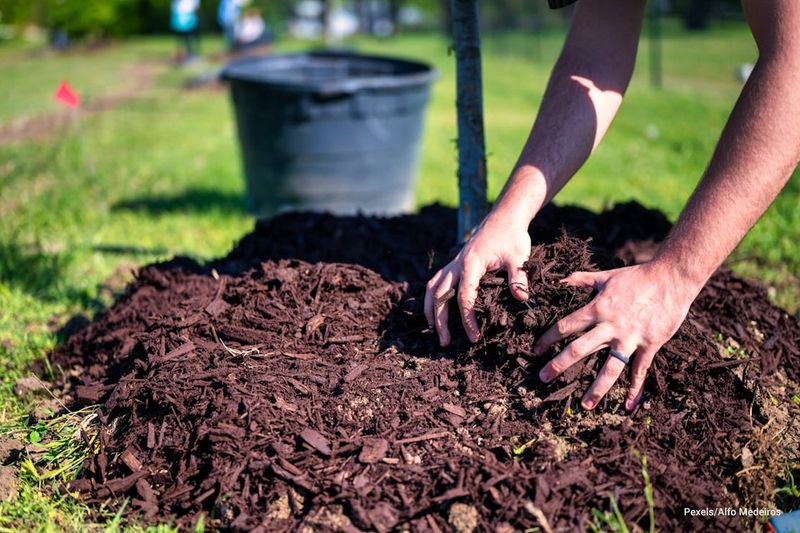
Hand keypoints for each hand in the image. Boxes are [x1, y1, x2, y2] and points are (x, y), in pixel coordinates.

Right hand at [424, 211, 531, 345]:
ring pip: (432, 288)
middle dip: (439, 320)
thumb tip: (521, 298)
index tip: (474, 336)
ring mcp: (453, 263)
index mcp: (471, 264)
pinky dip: (432, 298)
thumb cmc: (512, 237)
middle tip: (445, 342)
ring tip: (433, 331)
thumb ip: (519, 277)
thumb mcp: (519, 257)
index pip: (464, 297)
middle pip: (440, 295)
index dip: (467, 319)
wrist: (504, 217)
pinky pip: (436, 282)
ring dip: (430, 310)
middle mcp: (456, 264)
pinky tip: (435, 311)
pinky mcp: (454, 264)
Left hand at [534, 261, 698, 410]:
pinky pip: (640, 370)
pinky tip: (628, 405)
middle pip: (579, 349)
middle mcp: (611, 326)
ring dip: (597, 388)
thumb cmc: (637, 276)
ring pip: (610, 368)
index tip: (536, 350)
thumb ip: (582, 279)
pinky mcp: (650, 345)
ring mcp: (631, 338)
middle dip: (559, 364)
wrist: (671, 278)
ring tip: (586, 405)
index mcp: (597, 308)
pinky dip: (635, 389)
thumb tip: (561, 280)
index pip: (566, 326)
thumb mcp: (606, 276)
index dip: (548, 338)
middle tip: (543, 378)